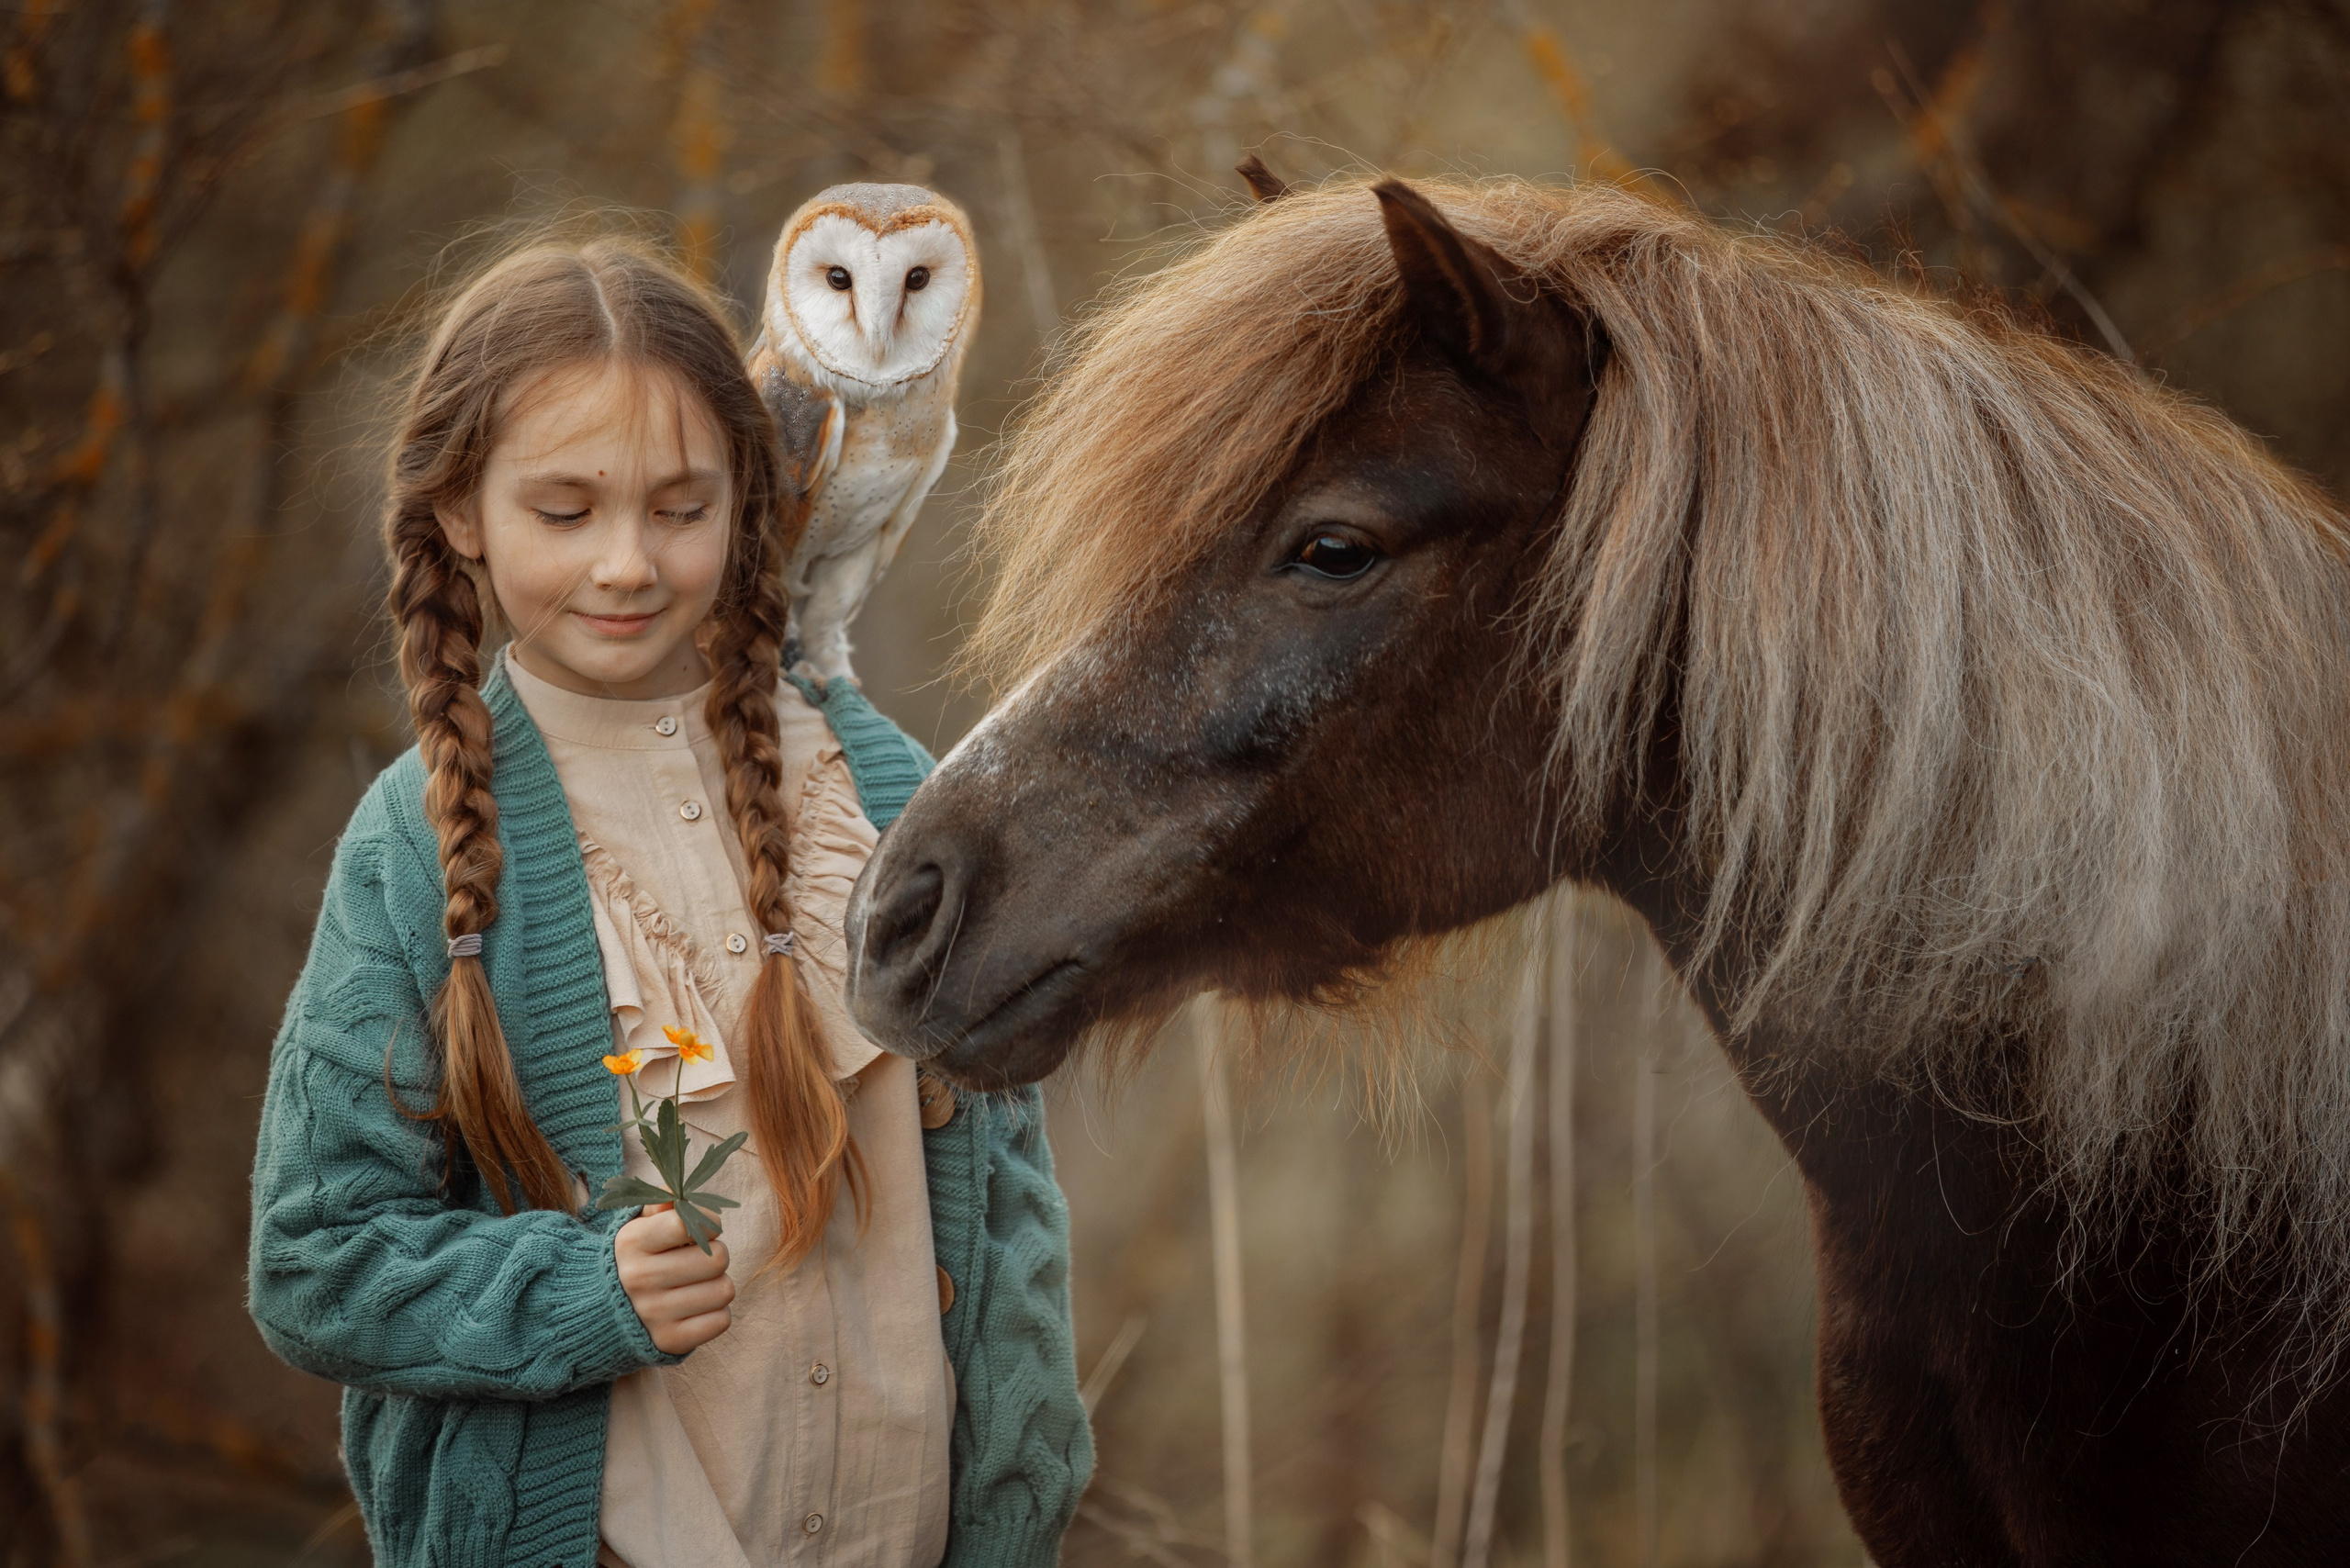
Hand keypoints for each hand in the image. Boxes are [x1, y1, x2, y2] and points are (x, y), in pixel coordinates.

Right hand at [616, 1203, 733, 1354]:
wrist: (601, 1313)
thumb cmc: (634, 1260)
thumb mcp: (638, 1225)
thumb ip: (662, 1202)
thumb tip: (681, 1192)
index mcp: (632, 1243)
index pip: (686, 1223)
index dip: (707, 1221)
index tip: (704, 1227)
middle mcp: (640, 1279)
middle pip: (717, 1258)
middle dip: (715, 1254)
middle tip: (699, 1259)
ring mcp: (654, 1313)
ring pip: (724, 1290)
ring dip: (717, 1284)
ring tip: (696, 1284)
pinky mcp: (669, 1341)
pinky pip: (721, 1320)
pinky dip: (715, 1312)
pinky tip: (695, 1307)